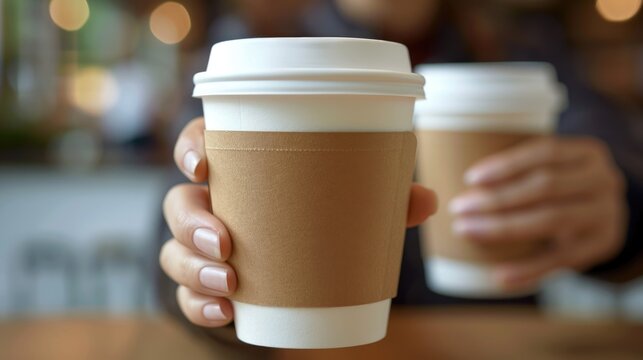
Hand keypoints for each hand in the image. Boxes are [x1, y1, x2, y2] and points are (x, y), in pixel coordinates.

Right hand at [160, 117, 437, 326]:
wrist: (289, 262)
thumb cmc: (311, 216)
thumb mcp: (342, 203)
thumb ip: (379, 198)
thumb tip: (429, 199)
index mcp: (236, 170)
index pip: (199, 145)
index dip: (191, 149)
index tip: (203, 164)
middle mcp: (210, 204)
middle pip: (178, 204)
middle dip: (192, 222)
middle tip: (223, 240)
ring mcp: (201, 246)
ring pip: (174, 252)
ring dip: (194, 268)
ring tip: (230, 283)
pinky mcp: (204, 284)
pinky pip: (187, 296)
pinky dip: (200, 306)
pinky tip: (226, 312)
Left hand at [449, 136, 626, 289]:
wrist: (606, 216)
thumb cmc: (563, 186)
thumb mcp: (556, 166)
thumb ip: (519, 168)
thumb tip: (457, 180)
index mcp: (587, 153)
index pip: (545, 152)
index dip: (507, 164)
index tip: (470, 178)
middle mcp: (603, 180)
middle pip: (545, 186)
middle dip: (497, 198)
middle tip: (459, 208)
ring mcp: (606, 215)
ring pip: (551, 220)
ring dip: (503, 228)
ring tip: (467, 231)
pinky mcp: (602, 247)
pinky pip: (561, 261)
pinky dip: (528, 269)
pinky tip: (499, 276)